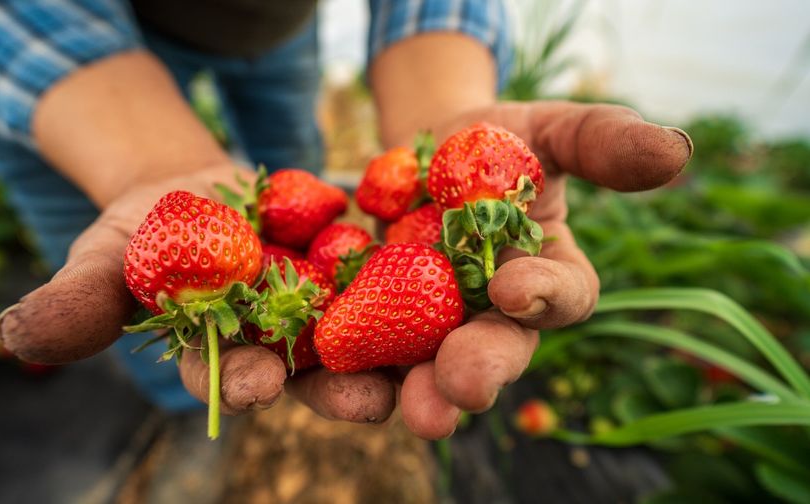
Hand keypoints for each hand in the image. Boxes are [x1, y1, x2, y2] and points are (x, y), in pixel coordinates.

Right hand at [0, 164, 395, 416]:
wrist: (208, 188)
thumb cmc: (150, 228)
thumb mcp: (112, 254)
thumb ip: (82, 298)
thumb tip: (18, 334)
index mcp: (229, 355)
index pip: (234, 375)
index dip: (244, 380)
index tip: (256, 382)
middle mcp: (290, 346)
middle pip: (318, 374)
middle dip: (342, 390)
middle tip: (370, 403)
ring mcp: (336, 308)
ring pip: (374, 335)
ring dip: (404, 352)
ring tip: (430, 365)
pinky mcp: (371, 266)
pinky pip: (403, 271)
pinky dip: (427, 274)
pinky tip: (454, 271)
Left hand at [288, 100, 692, 437]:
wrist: (420, 151)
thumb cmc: (495, 141)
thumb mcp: (545, 130)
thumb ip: (601, 141)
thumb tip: (676, 150)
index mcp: (544, 276)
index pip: (560, 299)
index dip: (544, 298)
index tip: (513, 287)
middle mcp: (490, 317)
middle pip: (492, 355)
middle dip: (476, 373)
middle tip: (458, 389)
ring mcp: (427, 328)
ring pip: (422, 374)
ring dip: (408, 395)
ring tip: (394, 407)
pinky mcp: (367, 325)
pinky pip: (354, 356)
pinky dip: (335, 372)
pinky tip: (319, 377)